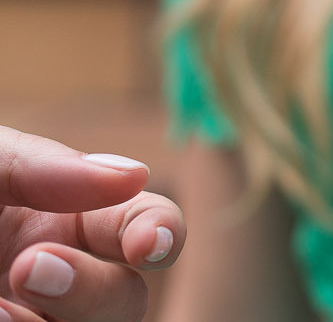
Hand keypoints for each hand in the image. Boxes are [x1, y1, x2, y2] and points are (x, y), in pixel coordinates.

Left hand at [0, 130, 182, 321]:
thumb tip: (136, 174)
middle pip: (125, 299)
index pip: (147, 223)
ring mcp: (33, 312)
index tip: (148, 244)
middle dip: (92, 290)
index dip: (163, 233)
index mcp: (68, 216)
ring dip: (56, 319)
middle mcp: (61, 271)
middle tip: (29, 268)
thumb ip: (48, 166)